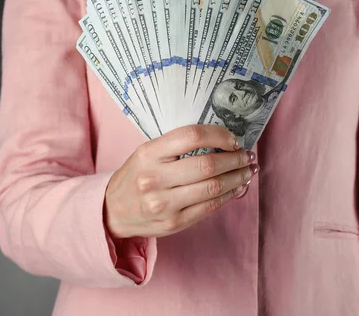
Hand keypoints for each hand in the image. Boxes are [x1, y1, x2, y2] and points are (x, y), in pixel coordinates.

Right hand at [104, 125, 258, 238]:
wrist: (111, 211)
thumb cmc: (136, 176)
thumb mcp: (147, 153)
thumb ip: (177, 146)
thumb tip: (222, 140)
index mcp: (148, 153)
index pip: (191, 136)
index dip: (219, 135)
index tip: (232, 139)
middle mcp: (155, 178)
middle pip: (207, 165)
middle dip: (235, 159)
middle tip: (247, 155)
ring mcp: (164, 203)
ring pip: (213, 187)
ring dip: (237, 177)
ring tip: (247, 170)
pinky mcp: (174, 223)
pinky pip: (210, 207)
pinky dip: (228, 195)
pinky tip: (237, 187)